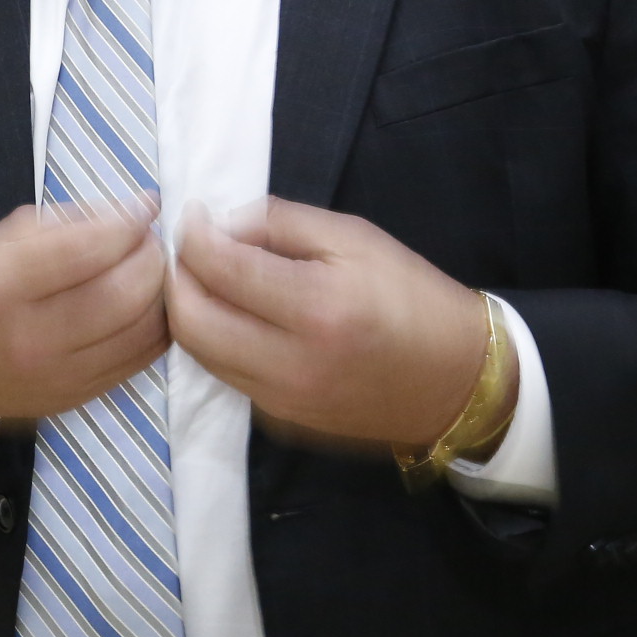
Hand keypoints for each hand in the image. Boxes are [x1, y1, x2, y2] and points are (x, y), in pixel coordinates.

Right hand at [0, 203, 168, 432]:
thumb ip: (61, 224)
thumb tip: (130, 212)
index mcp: (2, 287)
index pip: (87, 249)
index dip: (129, 222)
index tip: (147, 204)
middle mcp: (32, 336)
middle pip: (124, 293)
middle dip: (151, 256)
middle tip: (150, 239)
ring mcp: (60, 374)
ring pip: (142, 329)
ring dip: (161, 290)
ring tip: (152, 268)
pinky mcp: (81, 396)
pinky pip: (142, 359)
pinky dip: (157, 325)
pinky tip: (149, 304)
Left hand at [168, 199, 508, 454]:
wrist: (458, 380)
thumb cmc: (412, 297)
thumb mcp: (355, 238)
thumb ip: (280, 222)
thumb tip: (220, 224)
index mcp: (317, 308)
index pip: (220, 269)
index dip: (193, 235)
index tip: (193, 214)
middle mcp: (293, 363)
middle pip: (191, 321)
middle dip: (178, 278)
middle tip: (190, 251)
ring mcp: (283, 401)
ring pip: (199, 354)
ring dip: (191, 312)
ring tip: (209, 280)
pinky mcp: (282, 422)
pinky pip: (226, 376)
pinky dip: (218, 342)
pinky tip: (238, 317)